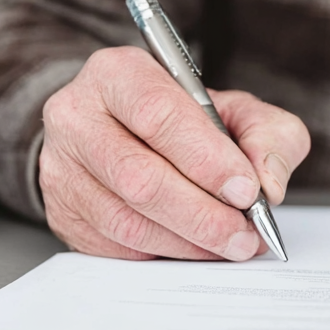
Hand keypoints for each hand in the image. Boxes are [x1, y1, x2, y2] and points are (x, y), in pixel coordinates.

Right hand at [38, 46, 309, 260]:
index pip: (157, 114)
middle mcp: (77, 117)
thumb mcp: (237, 109)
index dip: (206, 158)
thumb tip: (268, 183)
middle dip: (203, 214)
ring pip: (127, 221)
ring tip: (229, 244)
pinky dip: (165, 255)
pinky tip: (195, 249)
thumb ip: (268, 134)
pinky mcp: (63, 214)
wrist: (126, 134)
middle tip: (245, 233)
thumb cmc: (183, 120)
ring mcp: (61, 169)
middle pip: (140, 177)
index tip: (246, 189)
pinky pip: (116, 248)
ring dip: (188, 242)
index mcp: (117, 73)